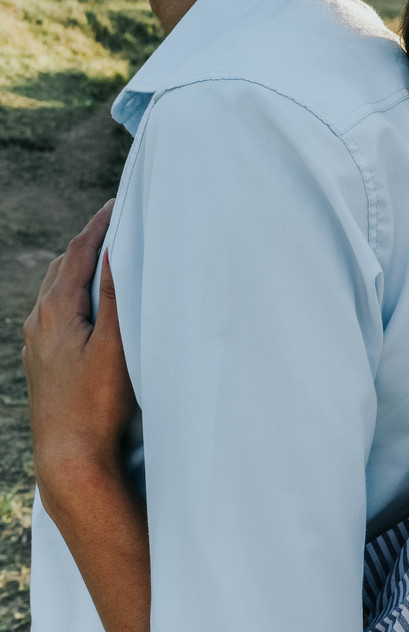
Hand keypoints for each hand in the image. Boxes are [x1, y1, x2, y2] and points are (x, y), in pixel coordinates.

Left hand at [22, 199, 134, 504]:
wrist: (70, 458)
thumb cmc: (99, 404)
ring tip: (104, 260)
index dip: (98, 226)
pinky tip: (89, 311)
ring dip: (78, 271)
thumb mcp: (115, 345)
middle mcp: (38, 323)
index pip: (76, 253)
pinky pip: (56, 316)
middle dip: (87, 243)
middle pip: (60, 268)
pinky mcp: (43, 366)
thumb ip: (114, 296)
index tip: (117, 203)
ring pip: (55, 293)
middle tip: (114, 224)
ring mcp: (37, 346)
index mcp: (56, 311)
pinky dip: (74, 297)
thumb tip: (115, 251)